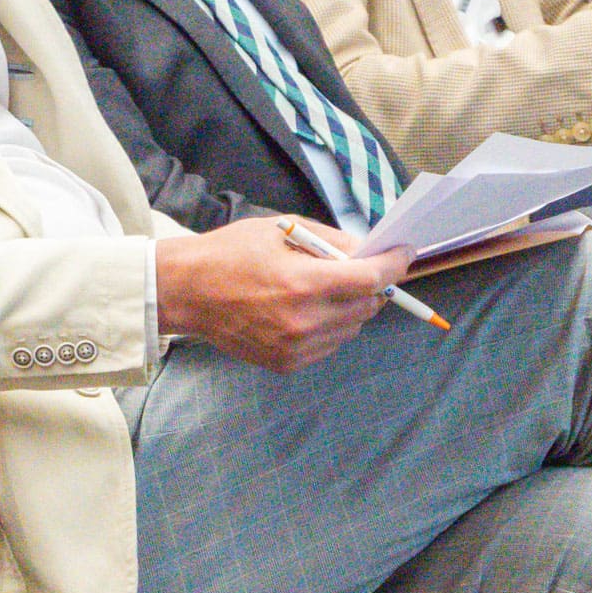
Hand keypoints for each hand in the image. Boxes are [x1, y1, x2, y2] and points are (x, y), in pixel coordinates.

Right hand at [153, 217, 407, 371]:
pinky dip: (329, 326)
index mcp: (303, 283)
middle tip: (358, 269)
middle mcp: (304, 321)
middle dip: (371, 285)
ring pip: (352, 327)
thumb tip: (368, 249)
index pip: (371, 278)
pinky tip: (304, 310)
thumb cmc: (230, 252)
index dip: (394, 265)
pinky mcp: (287, 363)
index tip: (405, 254)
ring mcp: (296, 347)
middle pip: (367, 305)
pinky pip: (329, 344)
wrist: (186, 292)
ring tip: (322, 289)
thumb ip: (330, 241)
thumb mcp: (281, 229)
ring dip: (350, 307)